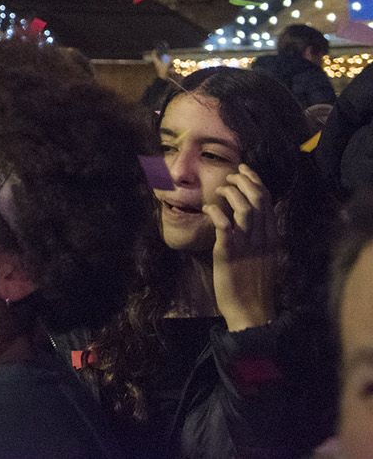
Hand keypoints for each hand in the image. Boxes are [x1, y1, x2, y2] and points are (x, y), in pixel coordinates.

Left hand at [207, 163, 280, 331]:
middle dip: (244, 181)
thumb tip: (252, 215)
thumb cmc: (255, 285)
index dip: (256, 181)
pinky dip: (216, 212)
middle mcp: (262, 238)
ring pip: (244, 208)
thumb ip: (261, 236)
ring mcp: (247, 245)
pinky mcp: (229, 253)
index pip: (268, 201)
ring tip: (219, 190)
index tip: (244, 171)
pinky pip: (224, 225)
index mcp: (272, 238)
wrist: (251, 311)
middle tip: (230, 176)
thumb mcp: (265, 257)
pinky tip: (208, 208)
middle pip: (258, 200)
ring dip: (231, 193)